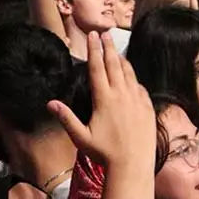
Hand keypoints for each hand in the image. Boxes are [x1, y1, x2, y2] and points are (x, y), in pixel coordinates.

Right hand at [48, 32, 155, 170]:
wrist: (134, 164)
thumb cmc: (104, 153)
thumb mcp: (81, 137)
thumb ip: (66, 118)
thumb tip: (50, 103)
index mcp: (104, 99)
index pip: (97, 68)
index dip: (94, 50)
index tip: (93, 35)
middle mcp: (122, 95)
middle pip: (114, 65)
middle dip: (108, 48)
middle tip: (105, 34)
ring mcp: (137, 100)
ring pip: (130, 74)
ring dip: (122, 60)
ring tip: (117, 51)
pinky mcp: (148, 107)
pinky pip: (141, 88)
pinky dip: (134, 79)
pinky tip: (132, 78)